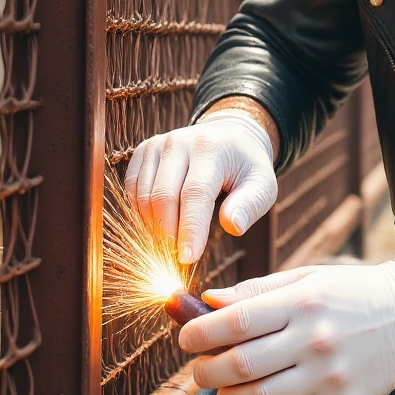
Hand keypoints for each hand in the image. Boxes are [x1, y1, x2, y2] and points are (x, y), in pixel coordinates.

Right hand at [125, 108, 277, 263]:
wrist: (228, 135)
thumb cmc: (246, 168)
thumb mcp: (262, 185)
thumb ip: (250, 206)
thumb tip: (233, 226)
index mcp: (212, 149)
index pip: (195, 194)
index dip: (190, 229)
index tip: (187, 258)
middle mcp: (180, 142)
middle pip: (164, 196)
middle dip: (169, 233)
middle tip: (179, 256)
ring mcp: (158, 145)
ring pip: (143, 195)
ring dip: (154, 226)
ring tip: (172, 241)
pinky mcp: (144, 151)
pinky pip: (132, 188)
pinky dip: (141, 211)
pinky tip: (159, 222)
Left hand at [179, 258, 394, 394]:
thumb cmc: (350, 292)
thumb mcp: (305, 278)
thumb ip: (255, 291)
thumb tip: (207, 302)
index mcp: (302, 302)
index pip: (235, 322)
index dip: (198, 333)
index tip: (187, 338)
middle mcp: (315, 339)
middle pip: (240, 366)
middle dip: (206, 371)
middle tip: (201, 369)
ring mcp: (330, 375)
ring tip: (226, 389)